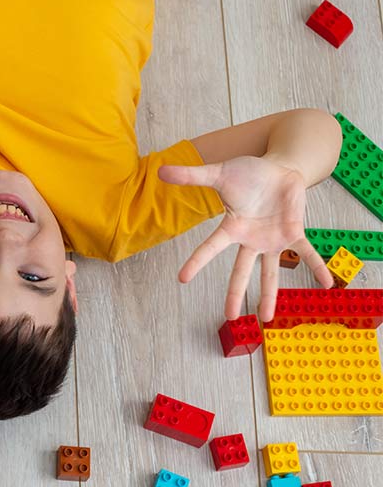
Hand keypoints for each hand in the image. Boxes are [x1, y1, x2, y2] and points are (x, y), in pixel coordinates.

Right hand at [160, 157, 333, 321]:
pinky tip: (326, 284)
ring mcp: (273, 240)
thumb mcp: (219, 173)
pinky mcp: (294, 233)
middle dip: (235, 294)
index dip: (196, 262)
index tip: (182, 278)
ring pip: (270, 272)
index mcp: (232, 229)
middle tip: (230, 317)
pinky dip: (317, 267)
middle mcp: (250, 241)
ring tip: (267, 317)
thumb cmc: (248, 173)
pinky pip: (306, 253)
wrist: (279, 168)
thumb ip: (192, 176)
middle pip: (241, 271)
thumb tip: (160, 170)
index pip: (210, 248)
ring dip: (269, 295)